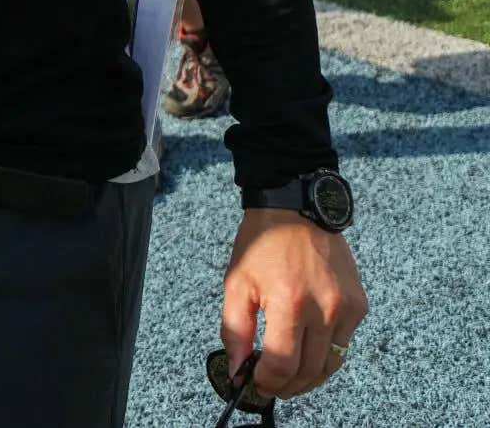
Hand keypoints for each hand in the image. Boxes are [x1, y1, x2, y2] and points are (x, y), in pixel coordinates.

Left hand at [221, 209, 368, 399]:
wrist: (296, 209)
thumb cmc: (262, 245)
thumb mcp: (236, 283)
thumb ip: (234, 331)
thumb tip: (237, 370)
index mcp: (289, 302)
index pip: (283, 363)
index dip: (267, 382)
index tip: (255, 385)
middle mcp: (324, 309)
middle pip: (309, 370)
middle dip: (287, 386)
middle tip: (270, 386)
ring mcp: (347, 308)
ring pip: (331, 363)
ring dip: (309, 378)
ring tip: (288, 377)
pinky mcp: (360, 305)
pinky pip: (344, 344)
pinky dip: (326, 355)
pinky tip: (307, 350)